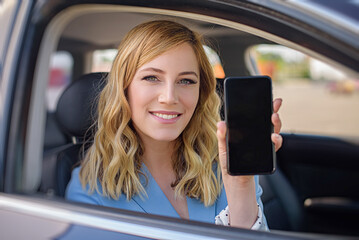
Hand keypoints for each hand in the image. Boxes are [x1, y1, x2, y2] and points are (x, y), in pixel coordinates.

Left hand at [216, 98, 282, 227]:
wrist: (235, 182)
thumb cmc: (230, 163)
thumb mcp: (223, 148)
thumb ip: (222, 136)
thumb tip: (220, 123)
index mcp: (248, 133)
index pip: (257, 118)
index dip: (263, 107)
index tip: (268, 97)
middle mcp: (258, 138)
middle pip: (268, 123)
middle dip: (273, 112)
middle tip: (274, 104)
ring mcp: (263, 147)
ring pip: (274, 133)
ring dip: (276, 125)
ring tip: (273, 118)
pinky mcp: (266, 157)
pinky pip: (274, 148)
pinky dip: (276, 142)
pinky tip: (273, 139)